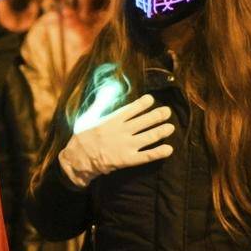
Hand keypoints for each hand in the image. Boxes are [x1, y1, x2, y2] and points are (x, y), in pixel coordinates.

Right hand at [59, 94, 173, 187]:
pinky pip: (147, 156)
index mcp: (113, 120)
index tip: (152, 99)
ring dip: (162, 131)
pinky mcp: (128, 159)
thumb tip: (108, 91)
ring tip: (171, 127)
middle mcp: (122, 131)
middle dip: (158, 115)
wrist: (78, 159)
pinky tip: (169, 149)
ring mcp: (126, 145)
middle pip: (144, 121)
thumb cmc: (82, 138)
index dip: (143, 104)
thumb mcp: (88, 117)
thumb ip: (100, 104)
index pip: (132, 109)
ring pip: (149, 136)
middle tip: (167, 112)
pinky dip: (159, 152)